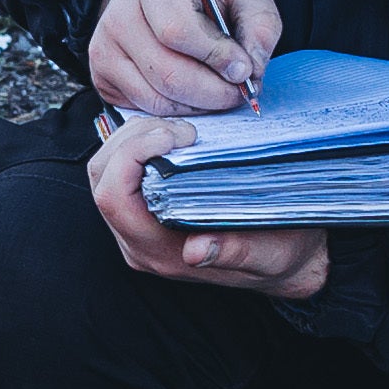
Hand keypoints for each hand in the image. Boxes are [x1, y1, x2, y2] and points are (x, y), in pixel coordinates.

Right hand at [88, 0, 281, 115]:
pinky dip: (177, 112)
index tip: (244, 68)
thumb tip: (250, 72)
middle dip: (214, 93)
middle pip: (168, 74)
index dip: (216, 57)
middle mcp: (119, 14)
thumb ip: (259, 25)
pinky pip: (145, 110)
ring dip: (199, 106)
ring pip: (158, 100)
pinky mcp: (102, 76)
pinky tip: (193, 95)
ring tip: (218, 92)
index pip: (178, 31)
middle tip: (238, 93)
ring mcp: (104, 48)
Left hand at [89, 112, 334, 303]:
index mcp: (159, 253)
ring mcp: (138, 223)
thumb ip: (235, 253)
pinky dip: (140, 143)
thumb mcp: (270, 255)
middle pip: (102, 177)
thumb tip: (197, 251)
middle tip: (181, 127)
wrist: (286, 261)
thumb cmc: (279, 254)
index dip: (131, 156)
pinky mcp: (145, 207)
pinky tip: (174, 136)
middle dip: (131, 138)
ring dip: (134, 137)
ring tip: (180, 128)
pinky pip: (122, 169)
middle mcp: (139, 240)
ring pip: (107, 169)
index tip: (176, 135)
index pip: (113, 199)